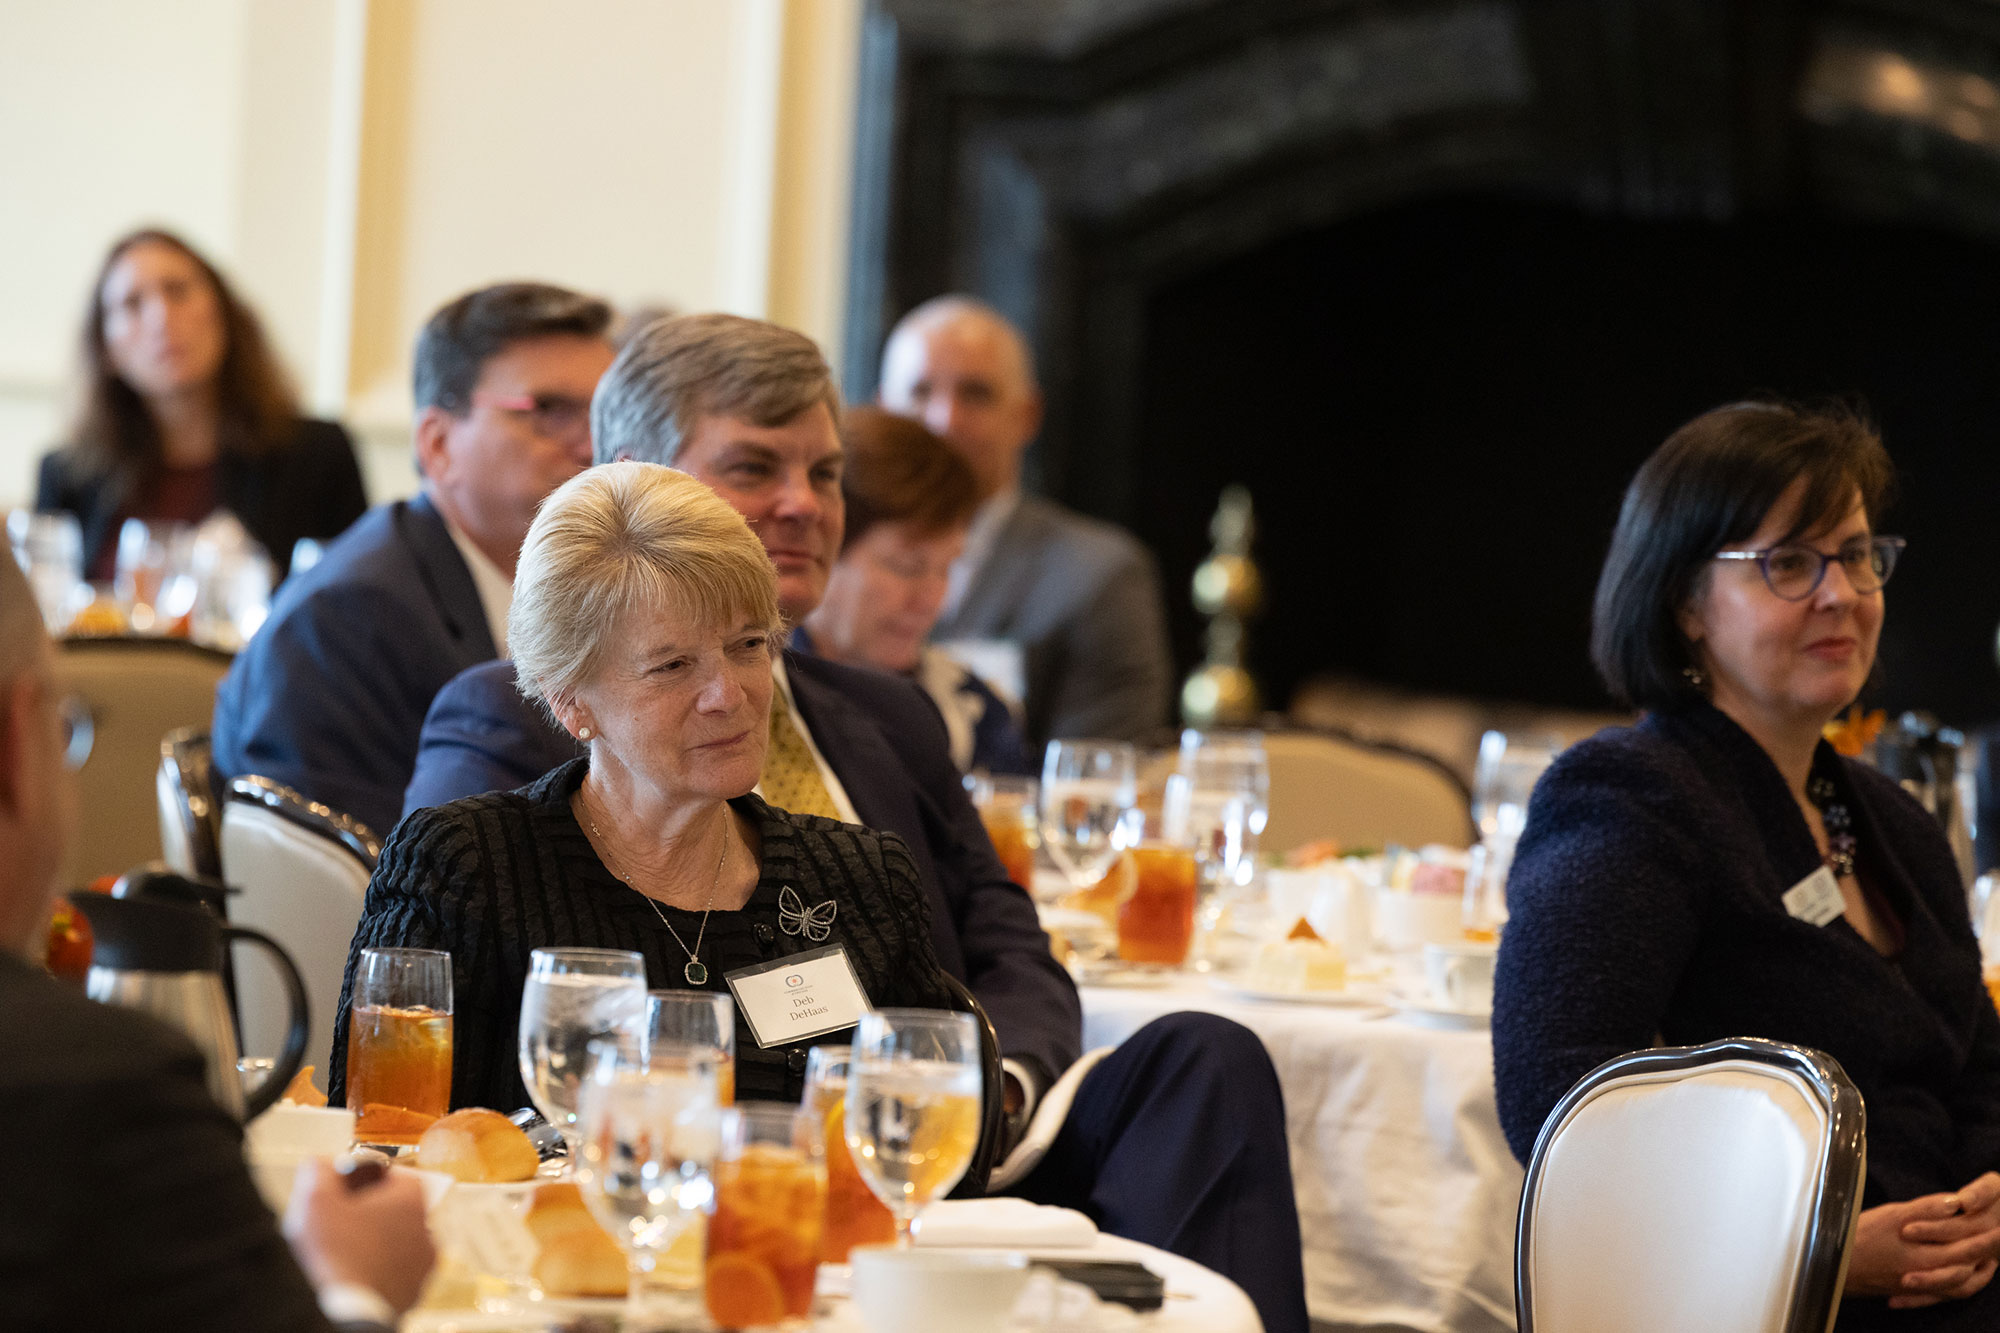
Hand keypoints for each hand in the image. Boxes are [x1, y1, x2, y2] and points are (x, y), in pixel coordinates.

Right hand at [282, 1159, 436, 1313]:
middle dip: (370, 1212)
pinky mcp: (414, 1291)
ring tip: (345, 1251)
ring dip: (376, 1242)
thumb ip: (319, 1171)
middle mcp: (427, 1229)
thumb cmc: (338, 1257)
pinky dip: (379, 1270)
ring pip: (399, 1242)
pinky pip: (397, 1272)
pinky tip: (355, 1273)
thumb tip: (319, 1163)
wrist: (349, 1311)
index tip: (345, 1190)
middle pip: (397, 1209)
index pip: (394, 1175)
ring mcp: (423, 1264)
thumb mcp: (316, 1200)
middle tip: (341, 1221)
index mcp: (411, 1200)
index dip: (364, 1179)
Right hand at [1844, 1178, 1999, 1309]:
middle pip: (1968, 1266)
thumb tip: (1957, 1203)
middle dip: (1988, 1252)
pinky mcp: (1908, 1290)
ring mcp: (1919, 1286)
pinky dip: (1957, 1286)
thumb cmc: (1856, 1237)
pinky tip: (1959, 1276)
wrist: (1830, 1268)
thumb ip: (1926, 1209)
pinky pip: (1942, 1294)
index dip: (1987, 1238)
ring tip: (1989, 1261)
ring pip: (1959, 1285)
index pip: (1968, 1248)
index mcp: (1925, 1256)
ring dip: (1977, 1273)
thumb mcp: (1890, 1216)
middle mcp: (1927, 1275)